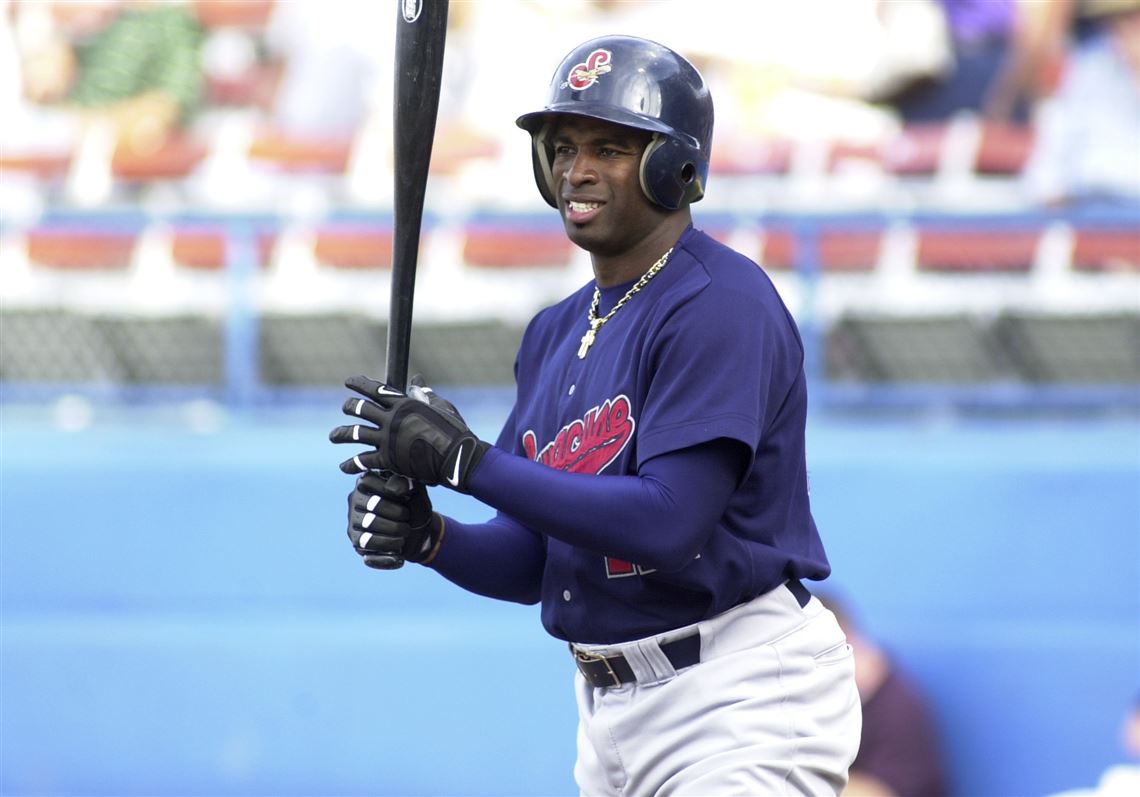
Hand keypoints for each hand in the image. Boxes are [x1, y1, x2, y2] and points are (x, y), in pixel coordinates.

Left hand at [329, 375, 488, 491]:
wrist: (457, 457)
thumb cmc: (455, 431)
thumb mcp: (441, 407)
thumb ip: (425, 394)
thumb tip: (416, 379)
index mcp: (404, 404)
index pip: (375, 390)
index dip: (360, 384)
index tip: (348, 381)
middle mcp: (391, 419)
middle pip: (361, 409)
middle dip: (350, 407)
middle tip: (346, 408)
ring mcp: (387, 440)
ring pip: (356, 433)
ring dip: (342, 433)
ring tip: (333, 436)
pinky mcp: (388, 460)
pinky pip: (363, 461)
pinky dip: (352, 464)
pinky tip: (344, 467)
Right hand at [347, 471, 442, 569]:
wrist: (421, 529)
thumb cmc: (414, 505)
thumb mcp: (415, 490)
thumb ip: (407, 482)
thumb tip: (393, 488)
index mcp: (365, 484)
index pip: (367, 483)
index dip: (389, 492)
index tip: (406, 498)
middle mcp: (355, 503)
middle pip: (369, 511)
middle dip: (394, 516)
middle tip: (407, 519)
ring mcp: (354, 525)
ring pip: (367, 538)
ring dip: (390, 539)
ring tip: (404, 537)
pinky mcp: (358, 545)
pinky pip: (368, 557)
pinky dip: (386, 559)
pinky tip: (400, 557)